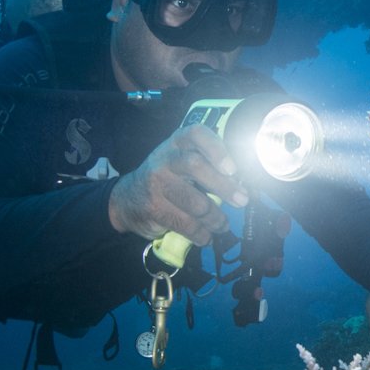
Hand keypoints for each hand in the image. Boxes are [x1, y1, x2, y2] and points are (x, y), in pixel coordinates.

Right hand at [107, 124, 247, 243]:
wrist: (126, 199)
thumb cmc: (167, 177)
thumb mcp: (182, 161)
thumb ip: (208, 164)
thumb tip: (242, 182)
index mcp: (178, 142)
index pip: (196, 134)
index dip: (216, 148)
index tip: (232, 168)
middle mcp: (165, 159)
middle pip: (196, 166)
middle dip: (224, 186)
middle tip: (242, 200)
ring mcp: (156, 183)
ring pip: (196, 203)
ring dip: (215, 218)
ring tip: (222, 224)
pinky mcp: (153, 208)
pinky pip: (186, 224)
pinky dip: (201, 234)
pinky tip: (206, 236)